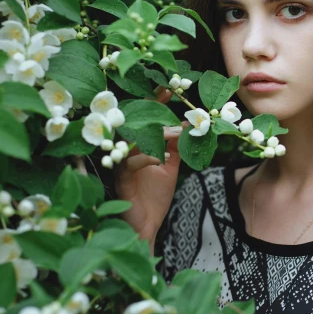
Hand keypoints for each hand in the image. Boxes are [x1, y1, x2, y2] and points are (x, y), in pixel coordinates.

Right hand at [114, 87, 187, 241]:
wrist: (146, 225)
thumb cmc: (154, 195)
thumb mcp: (171, 166)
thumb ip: (178, 145)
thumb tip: (191, 124)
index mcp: (138, 144)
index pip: (144, 117)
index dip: (155, 101)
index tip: (170, 88)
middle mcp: (126, 150)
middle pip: (137, 123)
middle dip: (155, 112)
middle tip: (177, 108)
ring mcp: (121, 163)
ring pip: (134, 140)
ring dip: (157, 135)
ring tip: (178, 133)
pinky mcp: (121, 179)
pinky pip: (130, 163)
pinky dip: (147, 158)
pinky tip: (162, 157)